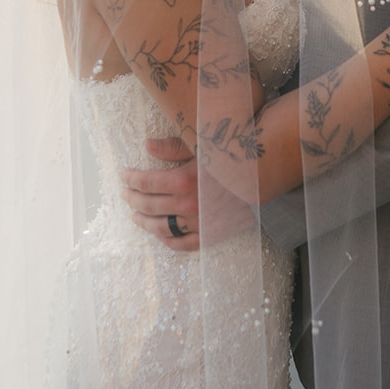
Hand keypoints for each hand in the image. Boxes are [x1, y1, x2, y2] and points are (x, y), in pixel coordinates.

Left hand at [120, 138, 257, 250]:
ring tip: (134, 215)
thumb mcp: (204, 145)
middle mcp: (187, 205)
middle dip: (133, 199)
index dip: (132, 179)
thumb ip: (173, 146)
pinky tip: (158, 234)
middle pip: (149, 205)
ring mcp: (197, 223)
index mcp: (183, 181)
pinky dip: (166, 241)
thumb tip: (147, 145)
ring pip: (161, 227)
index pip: (146, 182)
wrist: (265, 180)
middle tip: (125, 194)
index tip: (124, 176)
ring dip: (144, 222)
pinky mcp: (209, 235)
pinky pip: (181, 244)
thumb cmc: (233, 158)